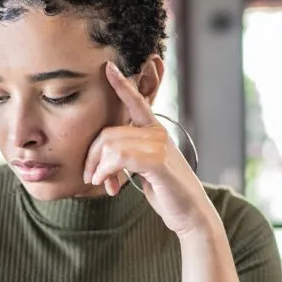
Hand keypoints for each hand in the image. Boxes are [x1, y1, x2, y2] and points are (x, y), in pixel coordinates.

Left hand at [85, 63, 216, 238]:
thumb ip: (125, 158)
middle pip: (109, 132)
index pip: (136, 102)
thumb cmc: (167, 192)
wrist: (190, 214)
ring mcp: (160, 145)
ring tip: (100, 183)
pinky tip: (109, 185)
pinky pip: (121, 157)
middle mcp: (157, 133)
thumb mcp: (143, 170)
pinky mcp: (159, 162)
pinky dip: (108, 171)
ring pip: (112, 145)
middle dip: (92, 155)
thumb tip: (100, 164)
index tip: (107, 67)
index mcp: (154, 131)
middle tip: (91, 176)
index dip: (121, 84)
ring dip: (98, 167)